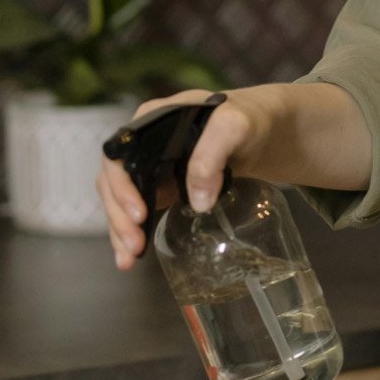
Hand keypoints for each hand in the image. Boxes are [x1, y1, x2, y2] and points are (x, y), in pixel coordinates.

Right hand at [97, 88, 265, 270]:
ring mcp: (152, 167)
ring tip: (128, 259)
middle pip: (114, 182)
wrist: (264, 132)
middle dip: (119, 216)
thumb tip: (197, 202)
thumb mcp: (233, 126)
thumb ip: (211, 155)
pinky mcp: (164, 186)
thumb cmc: (248, 119)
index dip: (121, 186)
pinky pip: (140, 209)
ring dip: (121, 230)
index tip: (139, 213)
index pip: (119, 155)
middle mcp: (143, 144)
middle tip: (134, 245)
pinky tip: (132, 255)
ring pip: (122, 199)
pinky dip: (135, 232)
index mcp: (150, 122)